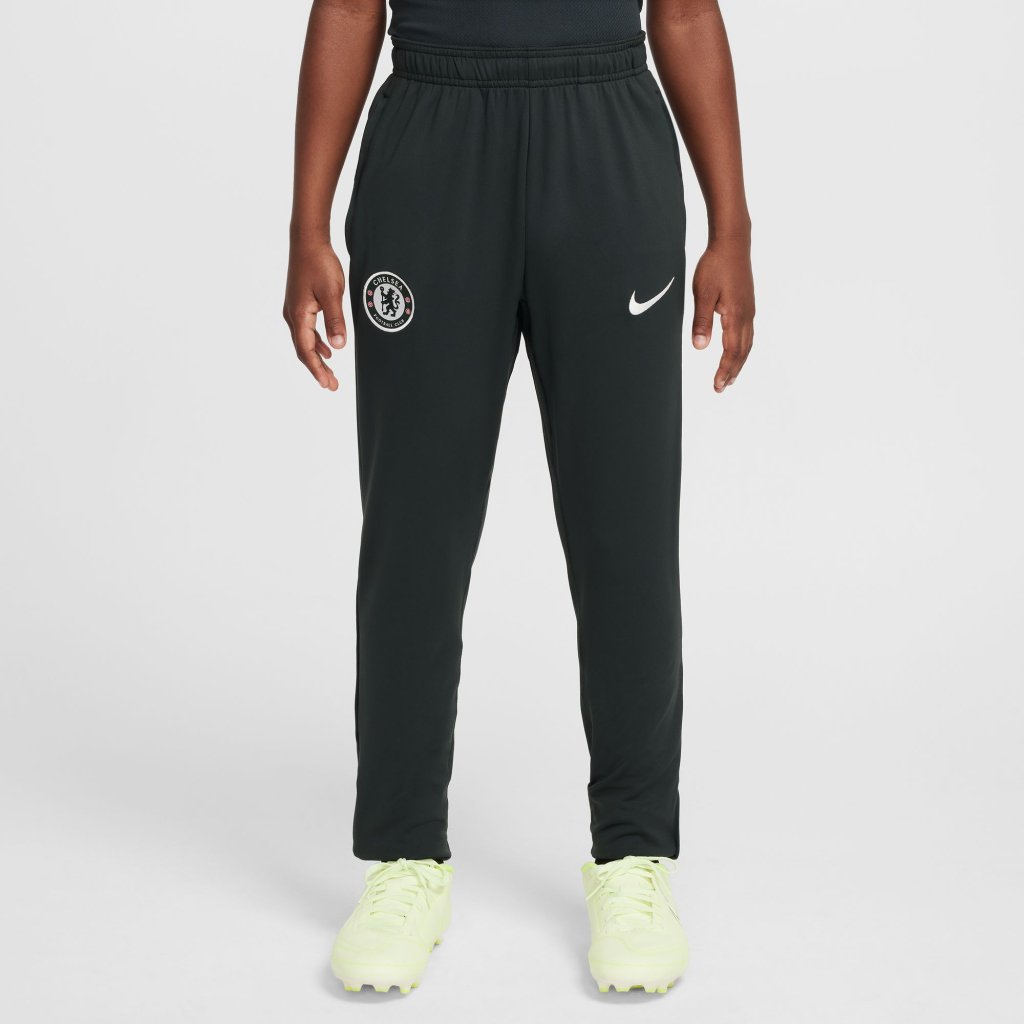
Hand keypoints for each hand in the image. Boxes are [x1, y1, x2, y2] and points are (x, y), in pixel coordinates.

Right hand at [282, 241, 346, 390]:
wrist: (308, 241)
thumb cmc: (319, 264)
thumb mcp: (332, 293)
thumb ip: (335, 320)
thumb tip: (338, 346)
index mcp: (298, 316)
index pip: (306, 351)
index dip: (317, 369)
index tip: (327, 384)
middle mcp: (292, 316)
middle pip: (304, 350)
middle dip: (317, 369)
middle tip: (331, 386)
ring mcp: (295, 310)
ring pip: (305, 341)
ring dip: (317, 358)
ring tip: (330, 374)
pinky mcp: (300, 304)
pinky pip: (307, 331)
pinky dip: (316, 343)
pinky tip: (327, 348)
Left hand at [690, 238, 754, 392]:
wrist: (732, 243)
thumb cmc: (715, 266)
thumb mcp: (702, 294)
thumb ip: (701, 321)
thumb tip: (700, 347)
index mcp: (736, 315)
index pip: (731, 352)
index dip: (724, 371)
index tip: (717, 385)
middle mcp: (747, 315)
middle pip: (742, 352)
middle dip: (732, 371)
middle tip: (722, 387)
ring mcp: (749, 310)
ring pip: (747, 343)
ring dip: (739, 362)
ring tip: (730, 376)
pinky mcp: (748, 304)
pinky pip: (748, 333)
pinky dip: (743, 348)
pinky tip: (737, 350)